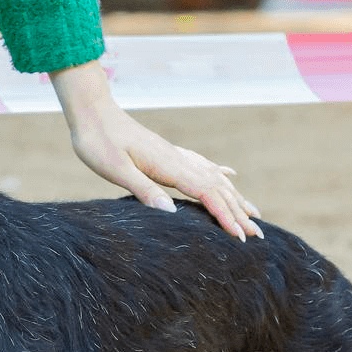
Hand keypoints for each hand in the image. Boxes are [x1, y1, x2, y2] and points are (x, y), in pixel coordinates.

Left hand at [50, 61, 261, 239]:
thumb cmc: (98, 142)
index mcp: (169, 166)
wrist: (92, 113)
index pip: (207, 195)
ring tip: (254, 212)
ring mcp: (175, 155)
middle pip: (219, 188)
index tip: (240, 238)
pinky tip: (230, 175)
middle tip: (259, 235)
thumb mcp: (116, 170)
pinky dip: (221, 174)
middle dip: (240, 213)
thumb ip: (143, 190)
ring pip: (215, 178)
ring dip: (236, 197)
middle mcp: (178, 160)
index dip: (225, 217)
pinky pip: (203, 165)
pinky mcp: (168, 153)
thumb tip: (170, 212)